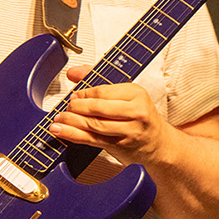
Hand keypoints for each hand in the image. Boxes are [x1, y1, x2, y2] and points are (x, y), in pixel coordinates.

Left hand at [47, 67, 168, 165]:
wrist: (159, 145)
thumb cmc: (141, 118)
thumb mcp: (126, 96)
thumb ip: (98, 80)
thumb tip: (73, 72)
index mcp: (137, 94)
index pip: (103, 91)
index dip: (84, 94)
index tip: (74, 95)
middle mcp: (136, 112)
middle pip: (98, 108)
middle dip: (76, 108)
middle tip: (66, 108)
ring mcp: (130, 131)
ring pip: (95, 125)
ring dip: (72, 122)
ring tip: (59, 120)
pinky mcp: (121, 146)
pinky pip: (93, 140)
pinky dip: (75, 136)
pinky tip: (63, 132)